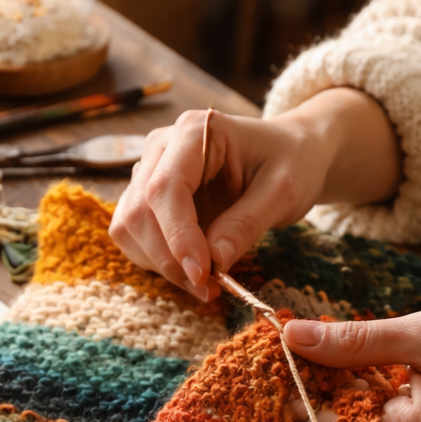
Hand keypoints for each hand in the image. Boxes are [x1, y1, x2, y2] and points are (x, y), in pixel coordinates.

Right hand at [108, 88, 400, 300]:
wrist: (290, 154)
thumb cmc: (291, 162)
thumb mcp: (283, 192)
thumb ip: (246, 224)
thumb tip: (213, 263)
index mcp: (196, 132)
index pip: (166, 187)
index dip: (177, 236)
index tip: (202, 274)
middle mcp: (162, 147)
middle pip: (140, 211)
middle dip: (170, 258)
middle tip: (210, 289)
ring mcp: (149, 172)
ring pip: (130, 227)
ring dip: (162, 264)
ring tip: (206, 284)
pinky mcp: (148, 198)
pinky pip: (136, 237)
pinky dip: (160, 262)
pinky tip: (194, 271)